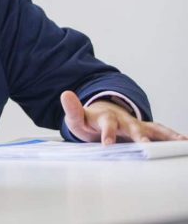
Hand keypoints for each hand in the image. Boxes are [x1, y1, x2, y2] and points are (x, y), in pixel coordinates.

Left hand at [60, 90, 186, 143]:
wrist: (100, 116)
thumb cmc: (89, 121)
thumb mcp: (77, 118)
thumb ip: (73, 109)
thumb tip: (65, 94)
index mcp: (107, 118)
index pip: (107, 124)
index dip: (107, 133)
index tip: (107, 144)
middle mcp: (124, 120)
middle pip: (133, 128)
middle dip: (139, 137)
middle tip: (145, 146)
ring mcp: (136, 125)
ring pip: (152, 129)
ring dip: (165, 136)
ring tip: (179, 142)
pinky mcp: (145, 131)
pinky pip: (161, 133)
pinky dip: (172, 137)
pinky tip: (184, 142)